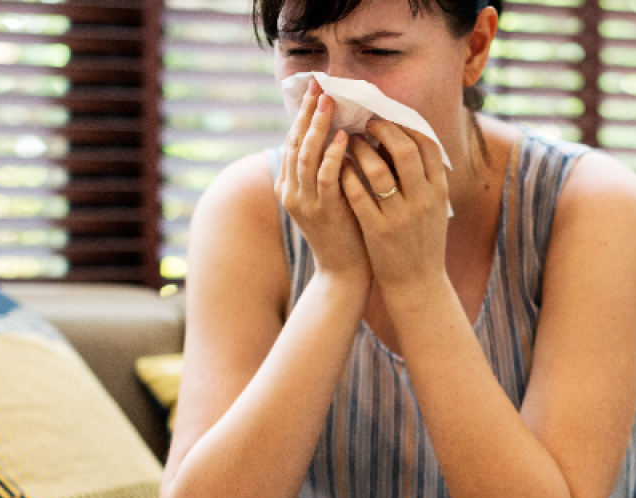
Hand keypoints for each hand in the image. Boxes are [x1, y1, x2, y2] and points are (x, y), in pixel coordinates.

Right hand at [277, 79, 370, 281]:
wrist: (344, 273)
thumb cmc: (346, 231)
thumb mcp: (333, 196)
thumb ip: (331, 169)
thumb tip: (344, 134)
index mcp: (290, 186)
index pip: (294, 141)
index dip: (303, 114)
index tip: (316, 89)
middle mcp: (291, 192)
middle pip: (296, 143)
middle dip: (308, 113)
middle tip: (321, 86)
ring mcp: (304, 203)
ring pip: (306, 156)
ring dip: (318, 127)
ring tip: (329, 103)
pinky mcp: (322, 213)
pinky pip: (325, 178)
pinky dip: (332, 156)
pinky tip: (343, 138)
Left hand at [340, 118, 449, 295]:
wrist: (418, 284)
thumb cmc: (423, 241)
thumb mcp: (433, 207)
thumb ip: (423, 177)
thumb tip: (400, 139)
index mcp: (439, 192)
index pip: (428, 145)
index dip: (406, 125)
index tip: (389, 119)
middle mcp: (423, 201)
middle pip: (405, 150)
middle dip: (382, 130)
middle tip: (365, 124)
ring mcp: (401, 217)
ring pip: (378, 170)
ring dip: (360, 150)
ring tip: (349, 142)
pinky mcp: (378, 231)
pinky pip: (358, 195)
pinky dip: (347, 176)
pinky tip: (339, 167)